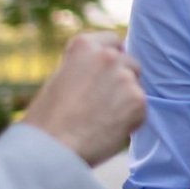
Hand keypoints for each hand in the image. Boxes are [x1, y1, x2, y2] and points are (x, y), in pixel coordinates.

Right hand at [23, 32, 144, 165]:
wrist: (52, 147)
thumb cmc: (48, 119)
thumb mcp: (62, 79)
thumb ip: (86, 69)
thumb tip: (106, 73)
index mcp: (84, 46)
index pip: (112, 41)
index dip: (111, 59)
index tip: (104, 75)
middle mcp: (107, 55)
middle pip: (130, 64)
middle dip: (122, 81)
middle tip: (101, 105)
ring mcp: (125, 77)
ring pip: (136, 88)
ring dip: (126, 102)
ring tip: (99, 121)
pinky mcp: (138, 100)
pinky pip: (141, 111)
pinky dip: (130, 122)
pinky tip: (108, 130)